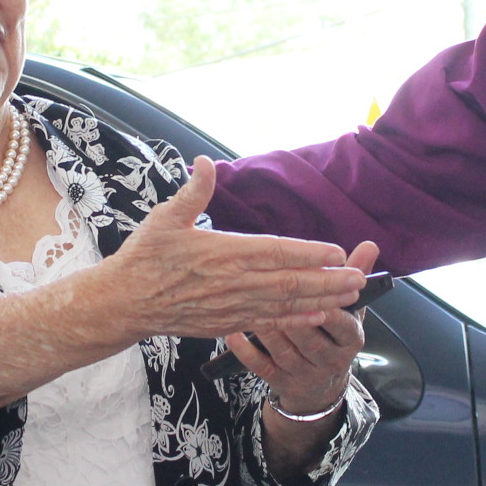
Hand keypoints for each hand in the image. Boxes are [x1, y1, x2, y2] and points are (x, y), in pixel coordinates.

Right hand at [103, 160, 367, 341]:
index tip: (337, 251)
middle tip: (360, 278)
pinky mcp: (228, 323)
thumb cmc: (144, 257)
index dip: (309, 253)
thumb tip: (206, 162)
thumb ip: (193, 191)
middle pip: (290, 282)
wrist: (125, 303)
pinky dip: (296, 319)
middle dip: (328, 280)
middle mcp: (233, 283)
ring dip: (321, 299)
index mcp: (223, 253)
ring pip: (285, 304)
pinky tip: (318, 315)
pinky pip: (270, 322)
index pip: (276, 252)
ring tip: (351, 296)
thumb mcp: (165, 218)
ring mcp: (232, 307)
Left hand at [231, 241, 378, 414]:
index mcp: (350, 339)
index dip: (332, 312)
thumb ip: (357, 275)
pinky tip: (233, 335)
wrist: (319, 385)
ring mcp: (304, 374)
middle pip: (311, 340)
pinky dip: (246, 352)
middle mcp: (330, 360)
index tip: (318, 295)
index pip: (344, 326)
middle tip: (274, 295)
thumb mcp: (349, 308)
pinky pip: (261, 368)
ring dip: (268, 330)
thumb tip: (370, 245)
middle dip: (295, 319)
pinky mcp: (280, 382)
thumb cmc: (333, 332)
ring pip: (285, 352)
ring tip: (250, 307)